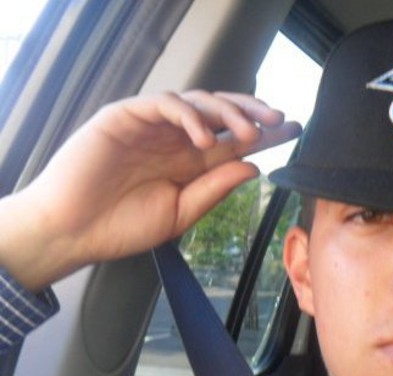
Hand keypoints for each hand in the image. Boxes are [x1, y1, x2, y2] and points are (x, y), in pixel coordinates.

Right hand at [0, 90, 301, 290]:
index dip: (265, 135)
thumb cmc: (123, 227)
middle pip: (222, 116)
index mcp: (189, 165)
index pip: (234, 143)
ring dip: (228, 112)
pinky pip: (164, 104)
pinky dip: (188, 115)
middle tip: (280, 121)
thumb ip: (215, 189)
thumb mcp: (180, 213)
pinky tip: (205, 137)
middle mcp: (175, 141)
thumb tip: (254, 167)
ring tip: (250, 131)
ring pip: (198, 102)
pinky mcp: (126, 116)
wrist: (73, 232)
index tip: (294, 130)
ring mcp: (151, 127)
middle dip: (253, 114)